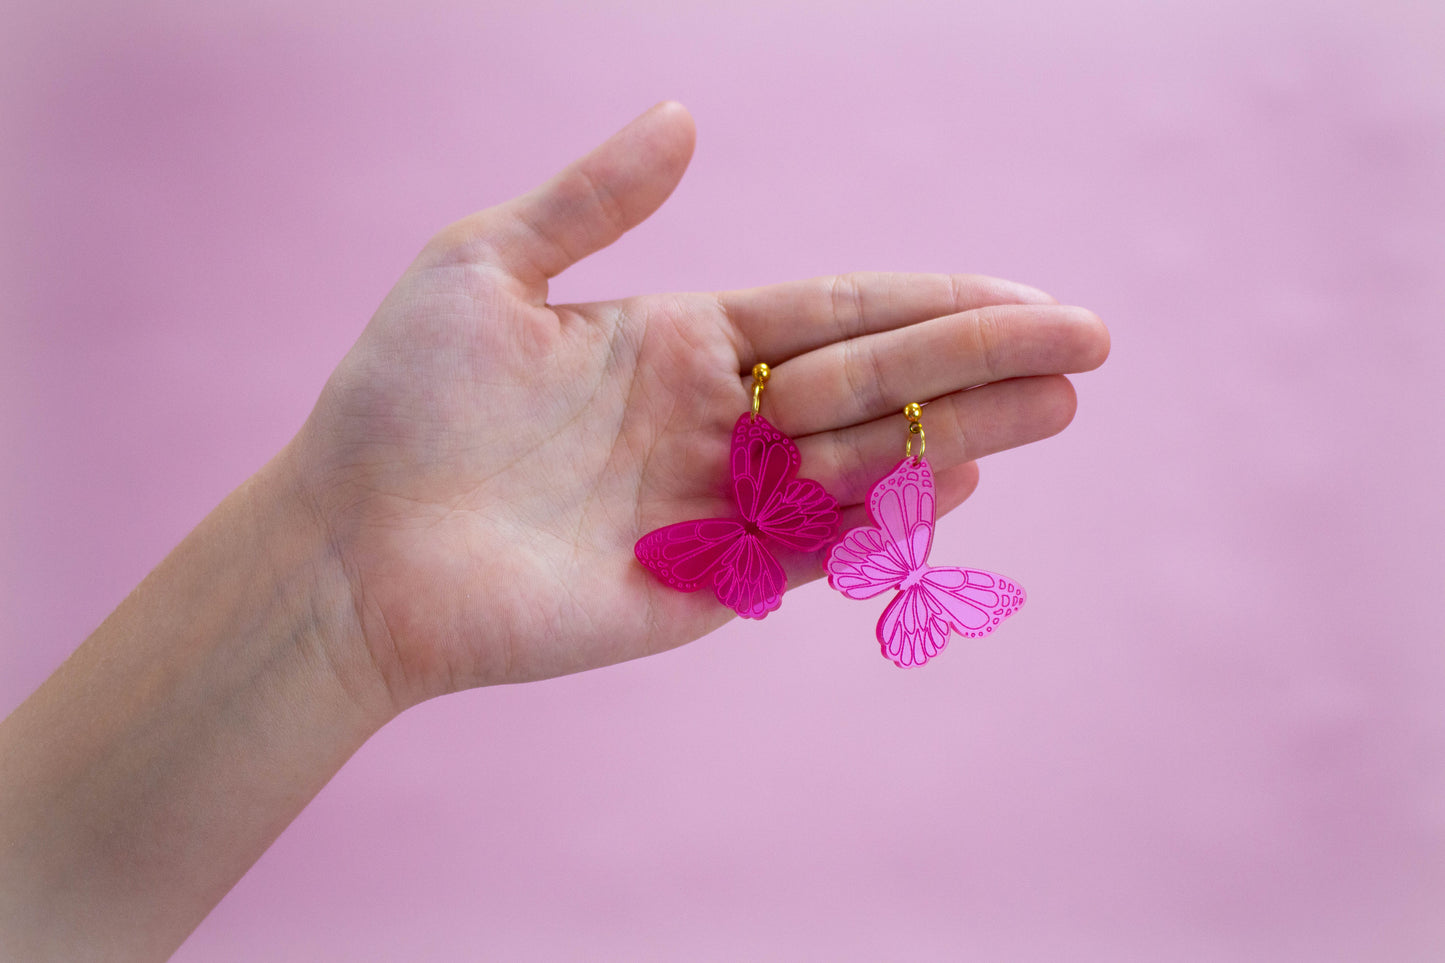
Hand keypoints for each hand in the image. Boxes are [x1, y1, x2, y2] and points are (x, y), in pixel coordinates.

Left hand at [287, 101, 1108, 703]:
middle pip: (874, 379)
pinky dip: (887, 517)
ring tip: (1061, 402)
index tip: (1026, 290)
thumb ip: (591, 199)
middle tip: (1089, 345)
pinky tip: (958, 476)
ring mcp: (718, 504)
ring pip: (863, 460)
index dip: (930, 297)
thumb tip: (685, 114)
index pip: (833, 310)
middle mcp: (714, 418)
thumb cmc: (398, 403)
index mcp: (677, 337)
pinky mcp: (704, 585)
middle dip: (980, 358)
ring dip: (964, 428)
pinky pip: (812, 548)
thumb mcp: (483, 265)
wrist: (347, 548)